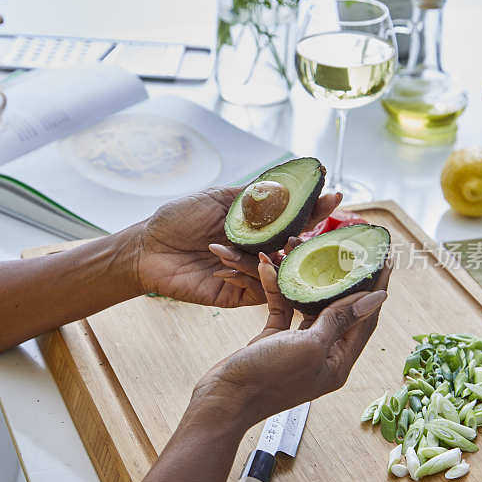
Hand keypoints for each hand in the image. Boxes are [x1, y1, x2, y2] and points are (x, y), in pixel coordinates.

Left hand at [135, 186, 339, 306]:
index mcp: (257, 225)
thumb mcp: (218, 199)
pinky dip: (251, 276)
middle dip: (307, 238)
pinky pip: (256, 289)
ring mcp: (249, 273)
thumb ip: (252, 197)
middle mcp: (258, 250)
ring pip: (277, 269)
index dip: (315, 208)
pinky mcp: (235, 295)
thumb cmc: (178, 218)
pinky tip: (231, 262)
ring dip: (270, 256)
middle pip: (294, 247)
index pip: (293, 217)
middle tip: (318, 230)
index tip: (333, 194)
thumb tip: (290, 186)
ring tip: (262, 246)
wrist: (148, 248)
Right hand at [191, 253, 391, 427]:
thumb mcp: (309, 346)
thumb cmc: (268, 378)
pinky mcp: (273, 341)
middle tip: (349, 249)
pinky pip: (282, 309)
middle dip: (342, 278)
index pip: (365, 319)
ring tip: (308, 250)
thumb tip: (377, 298)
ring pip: (309, 305)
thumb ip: (340, 320)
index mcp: (338, 362)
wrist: (223, 399)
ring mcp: (297, 348)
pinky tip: (271, 267)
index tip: (383, 257)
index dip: (376, 287)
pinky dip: (278, 289)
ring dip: (307, 280)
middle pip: (340, 309)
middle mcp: (322, 355)